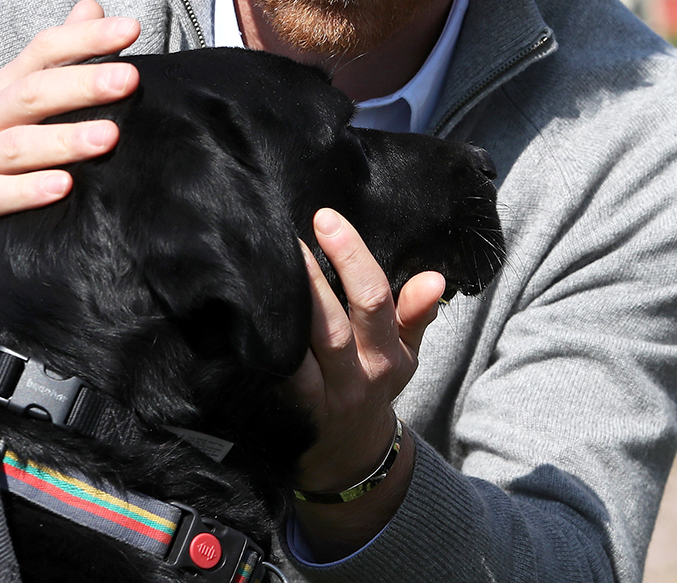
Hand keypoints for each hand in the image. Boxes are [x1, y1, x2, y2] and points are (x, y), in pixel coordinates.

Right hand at [0, 1, 139, 353]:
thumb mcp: (17, 115)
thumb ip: (56, 63)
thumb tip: (93, 7)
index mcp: (1, 94)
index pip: (42, 52)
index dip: (84, 37)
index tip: (133, 28)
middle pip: (32, 93)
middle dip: (82, 84)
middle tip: (130, 79)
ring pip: (16, 145)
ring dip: (64, 140)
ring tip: (110, 137)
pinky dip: (27, 191)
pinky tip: (63, 189)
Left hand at [284, 207, 444, 558]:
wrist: (348, 459)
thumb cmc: (374, 386)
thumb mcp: (404, 355)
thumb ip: (416, 314)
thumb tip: (435, 277)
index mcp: (388, 357)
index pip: (375, 300)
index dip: (351, 257)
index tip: (326, 218)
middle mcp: (356, 378)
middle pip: (331, 326)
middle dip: (308, 278)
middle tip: (283, 233)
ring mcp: (321, 399)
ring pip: (298, 351)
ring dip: (280, 310)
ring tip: (258, 267)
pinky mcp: (289, 412)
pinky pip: (274, 374)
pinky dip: (260, 345)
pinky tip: (242, 312)